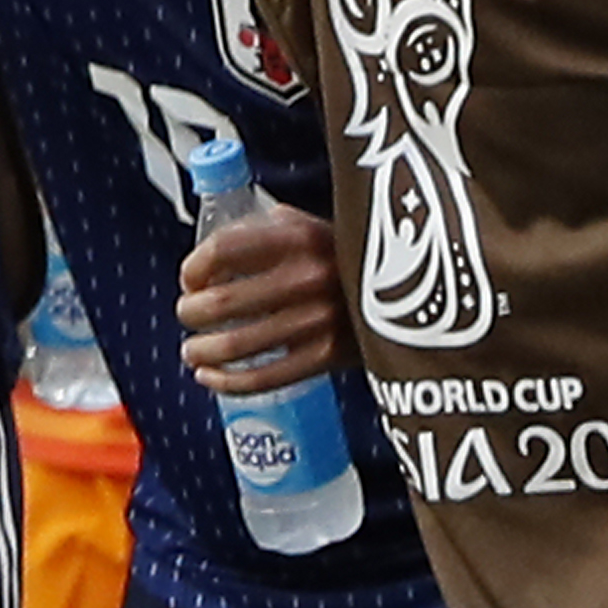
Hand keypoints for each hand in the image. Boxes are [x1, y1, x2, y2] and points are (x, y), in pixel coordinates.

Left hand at [177, 203, 347, 394]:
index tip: (189, 277)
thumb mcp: (319, 225)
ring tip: (191, 350)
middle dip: (191, 312)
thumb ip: (271, 227)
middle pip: (222, 300)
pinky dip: (227, 382)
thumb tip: (221, 240)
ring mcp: (317, 320)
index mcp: (299, 237)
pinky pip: (263, 377)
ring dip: (201, 350)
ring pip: (236, 344)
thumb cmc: (356, 261)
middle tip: (186, 315)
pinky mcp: (326, 357)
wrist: (421, 298)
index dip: (194, 267)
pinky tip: (210, 378)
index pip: (223, 249)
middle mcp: (306, 276)